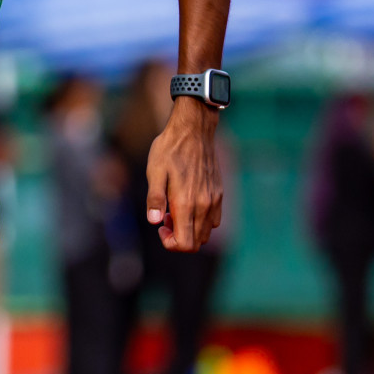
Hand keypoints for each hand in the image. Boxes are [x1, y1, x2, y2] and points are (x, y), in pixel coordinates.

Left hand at [145, 95, 222, 251]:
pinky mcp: (219, 193)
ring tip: (174, 210)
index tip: (160, 227)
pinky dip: (201, 221)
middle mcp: (204, 205)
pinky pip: (214, 220)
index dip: (170, 243)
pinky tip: (188, 204)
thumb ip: (155, 199)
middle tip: (164, 217)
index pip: (186, 244)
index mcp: (186, 203)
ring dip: (190, 230)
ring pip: (206, 233)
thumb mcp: (155, 171)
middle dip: (178, 238)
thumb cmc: (170, 149)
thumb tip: (153, 221)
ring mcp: (214, 200)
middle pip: (196, 242)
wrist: (193, 130)